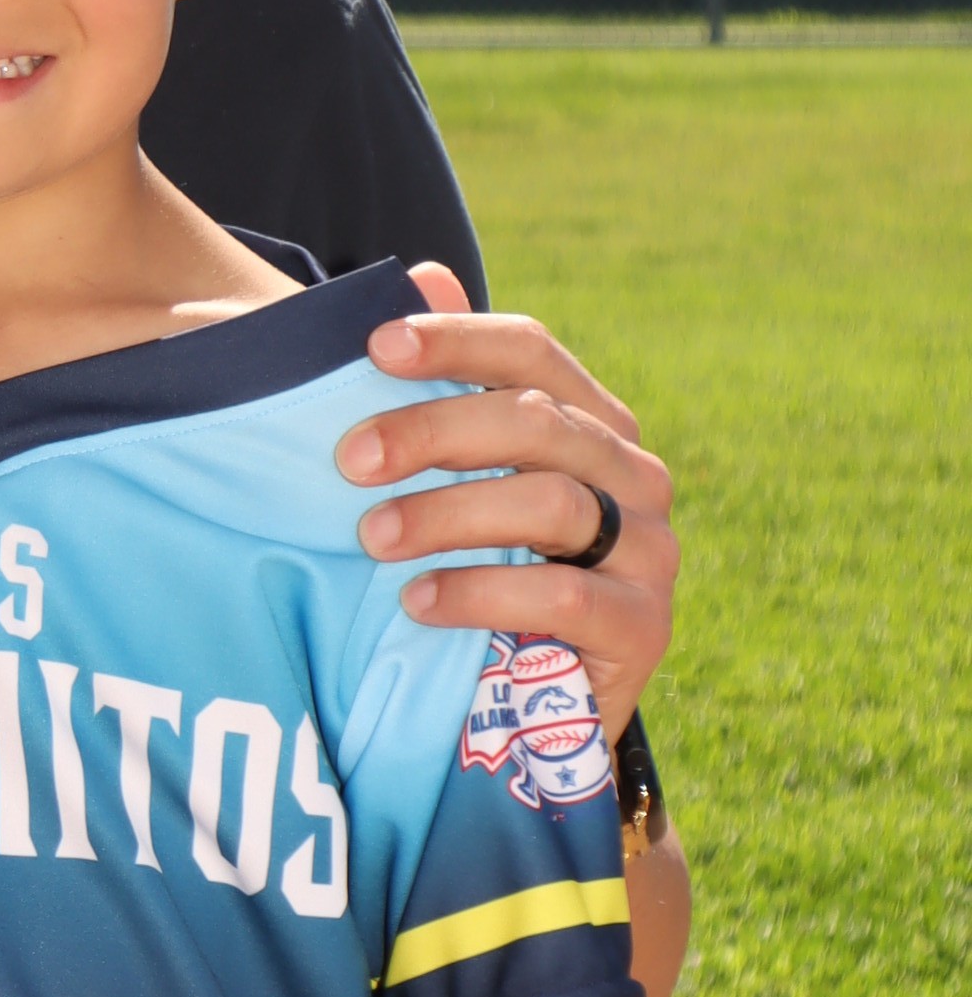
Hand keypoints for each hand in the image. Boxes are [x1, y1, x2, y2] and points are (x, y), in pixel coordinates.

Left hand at [331, 265, 677, 736]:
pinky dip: (481, 589)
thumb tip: (422, 273)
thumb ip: (442, 389)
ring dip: (447, 512)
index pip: (533, 352)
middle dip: (432, 429)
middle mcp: (633, 475)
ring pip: (549, 500)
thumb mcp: (454, 489)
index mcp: (591, 424)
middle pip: (534, 420)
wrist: (534, 723)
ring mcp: (650, 550)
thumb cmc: (485, 581)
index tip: (373, 347)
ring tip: (371, 537)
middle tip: (347, 459)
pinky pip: (564, 591)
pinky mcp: (644, 627)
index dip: (458, 338)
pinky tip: (418, 602)